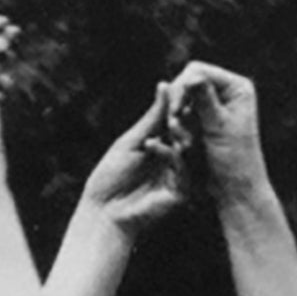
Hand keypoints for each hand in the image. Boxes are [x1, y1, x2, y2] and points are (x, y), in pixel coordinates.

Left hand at [80, 83, 185, 236]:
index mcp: (169, 147)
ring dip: (180, 135)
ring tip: (169, 122)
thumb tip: (165, 84)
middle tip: (180, 104)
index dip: (183, 107)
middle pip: (192, 136)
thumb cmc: (112, 176)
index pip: (183, 124)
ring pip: (192, 152)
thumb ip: (154, 116)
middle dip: (186, 119)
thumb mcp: (133, 140)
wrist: (103, 211)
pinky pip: (184, 170)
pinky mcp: (182, 194)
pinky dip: (169, 154)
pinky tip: (152, 145)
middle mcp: (179, 162)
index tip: (183, 87)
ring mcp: (182, 178)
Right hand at [165, 61, 266, 190]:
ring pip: (179, 103)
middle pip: (185, 84)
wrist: (234, 189)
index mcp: (237, 88)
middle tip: (176, 128)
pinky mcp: (202, 122)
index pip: (198, 70)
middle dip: (178, 107)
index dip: (182, 87)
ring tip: (187, 145)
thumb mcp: (218, 127)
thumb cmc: (234, 160)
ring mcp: (212, 108)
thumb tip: (192, 75)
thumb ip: (204, 100)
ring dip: (178, 123)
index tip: (175, 111)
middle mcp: (226, 93)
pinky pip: (179, 118)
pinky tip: (186, 148)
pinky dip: (178, 132)